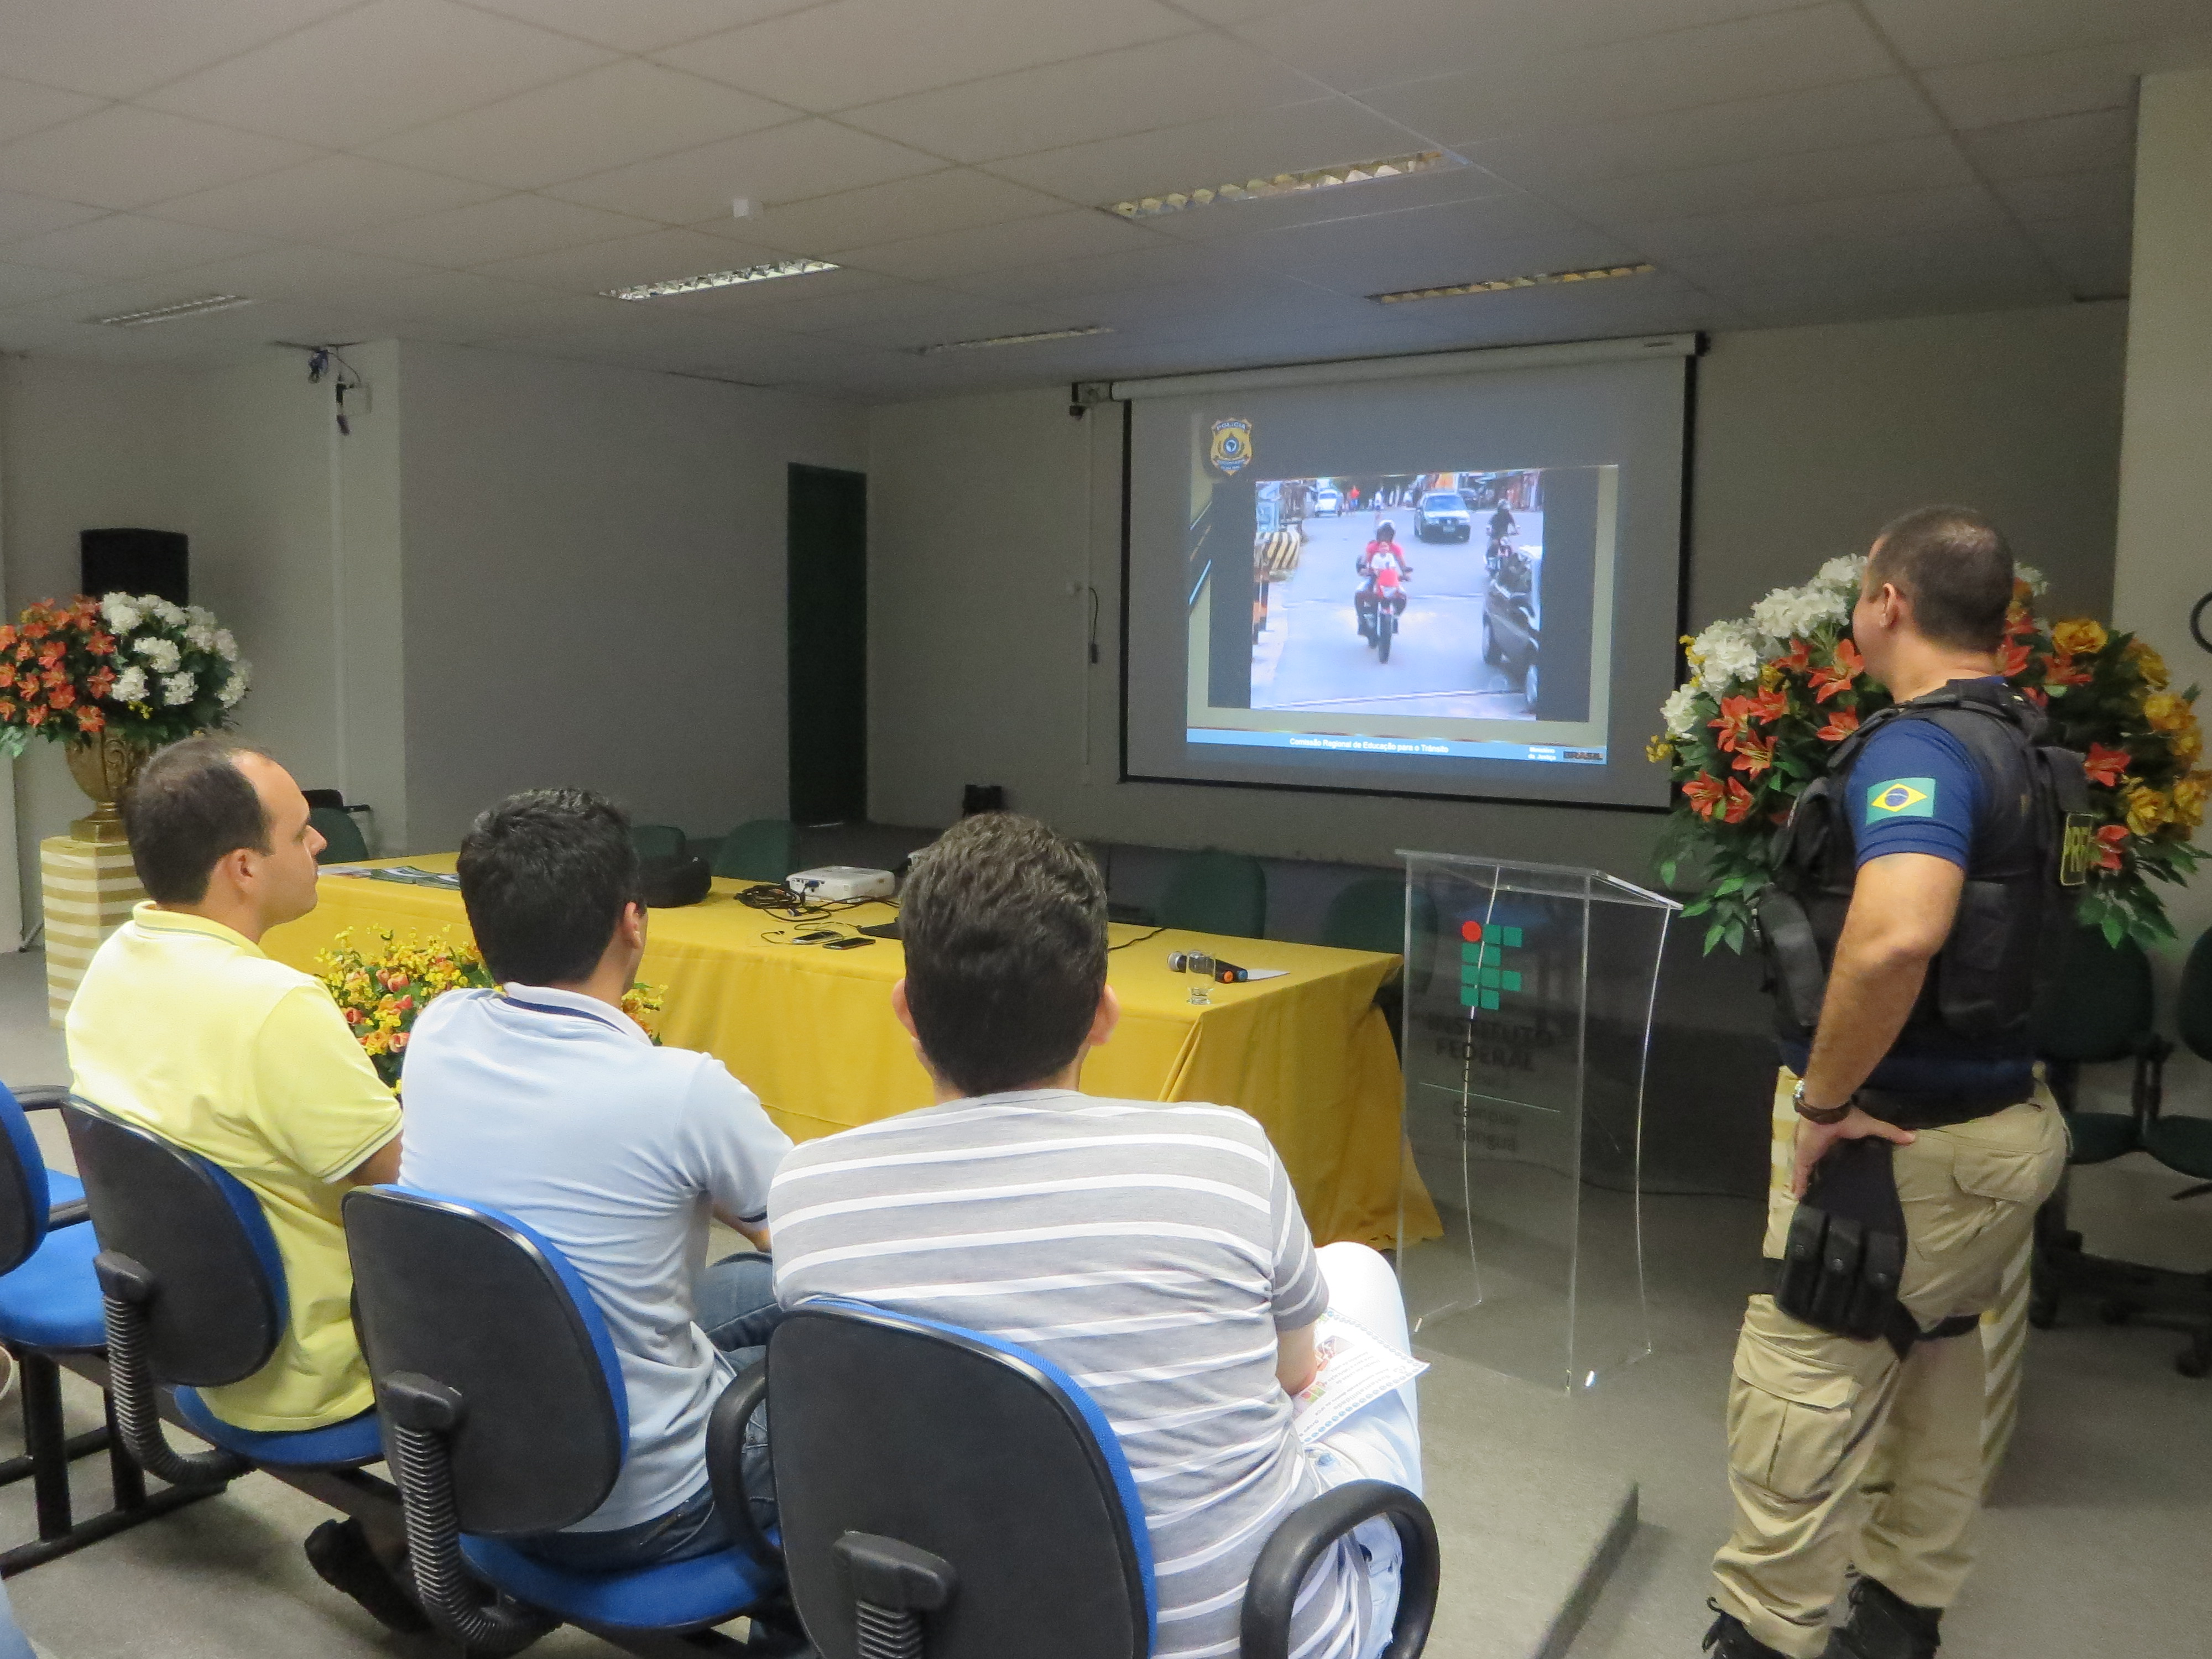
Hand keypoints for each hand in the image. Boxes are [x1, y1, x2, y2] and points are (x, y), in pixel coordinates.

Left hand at [1790, 1106, 1915, 1197]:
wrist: (1827, 1110)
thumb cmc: (1848, 1118)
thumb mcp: (1872, 1127)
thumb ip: (1890, 1132)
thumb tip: (1913, 1137)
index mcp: (1832, 1139)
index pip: (1831, 1152)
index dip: (1831, 1161)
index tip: (1834, 1172)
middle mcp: (1819, 1147)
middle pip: (1816, 1163)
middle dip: (1816, 1173)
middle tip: (1819, 1188)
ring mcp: (1809, 1152)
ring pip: (1805, 1170)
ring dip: (1804, 1181)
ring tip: (1805, 1196)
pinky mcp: (1803, 1157)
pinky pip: (1800, 1174)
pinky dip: (1799, 1184)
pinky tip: (1798, 1197)